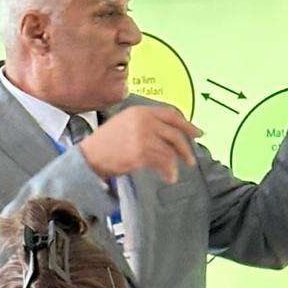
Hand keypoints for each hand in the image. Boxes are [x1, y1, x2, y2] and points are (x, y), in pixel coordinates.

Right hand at [80, 103, 200, 186]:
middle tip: (190, 159)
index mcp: (140, 110)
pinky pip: (162, 162)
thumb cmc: (107, 143)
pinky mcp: (140, 153)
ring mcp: (142, 136)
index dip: (187, 124)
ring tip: (175, 173)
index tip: (197, 133)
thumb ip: (146, 123)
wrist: (90, 156)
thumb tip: (170, 134)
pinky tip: (169, 177)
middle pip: (174, 132)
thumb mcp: (126, 123)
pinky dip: (168, 171)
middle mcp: (143, 120)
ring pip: (170, 149)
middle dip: (185, 147)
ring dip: (176, 163)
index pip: (171, 114)